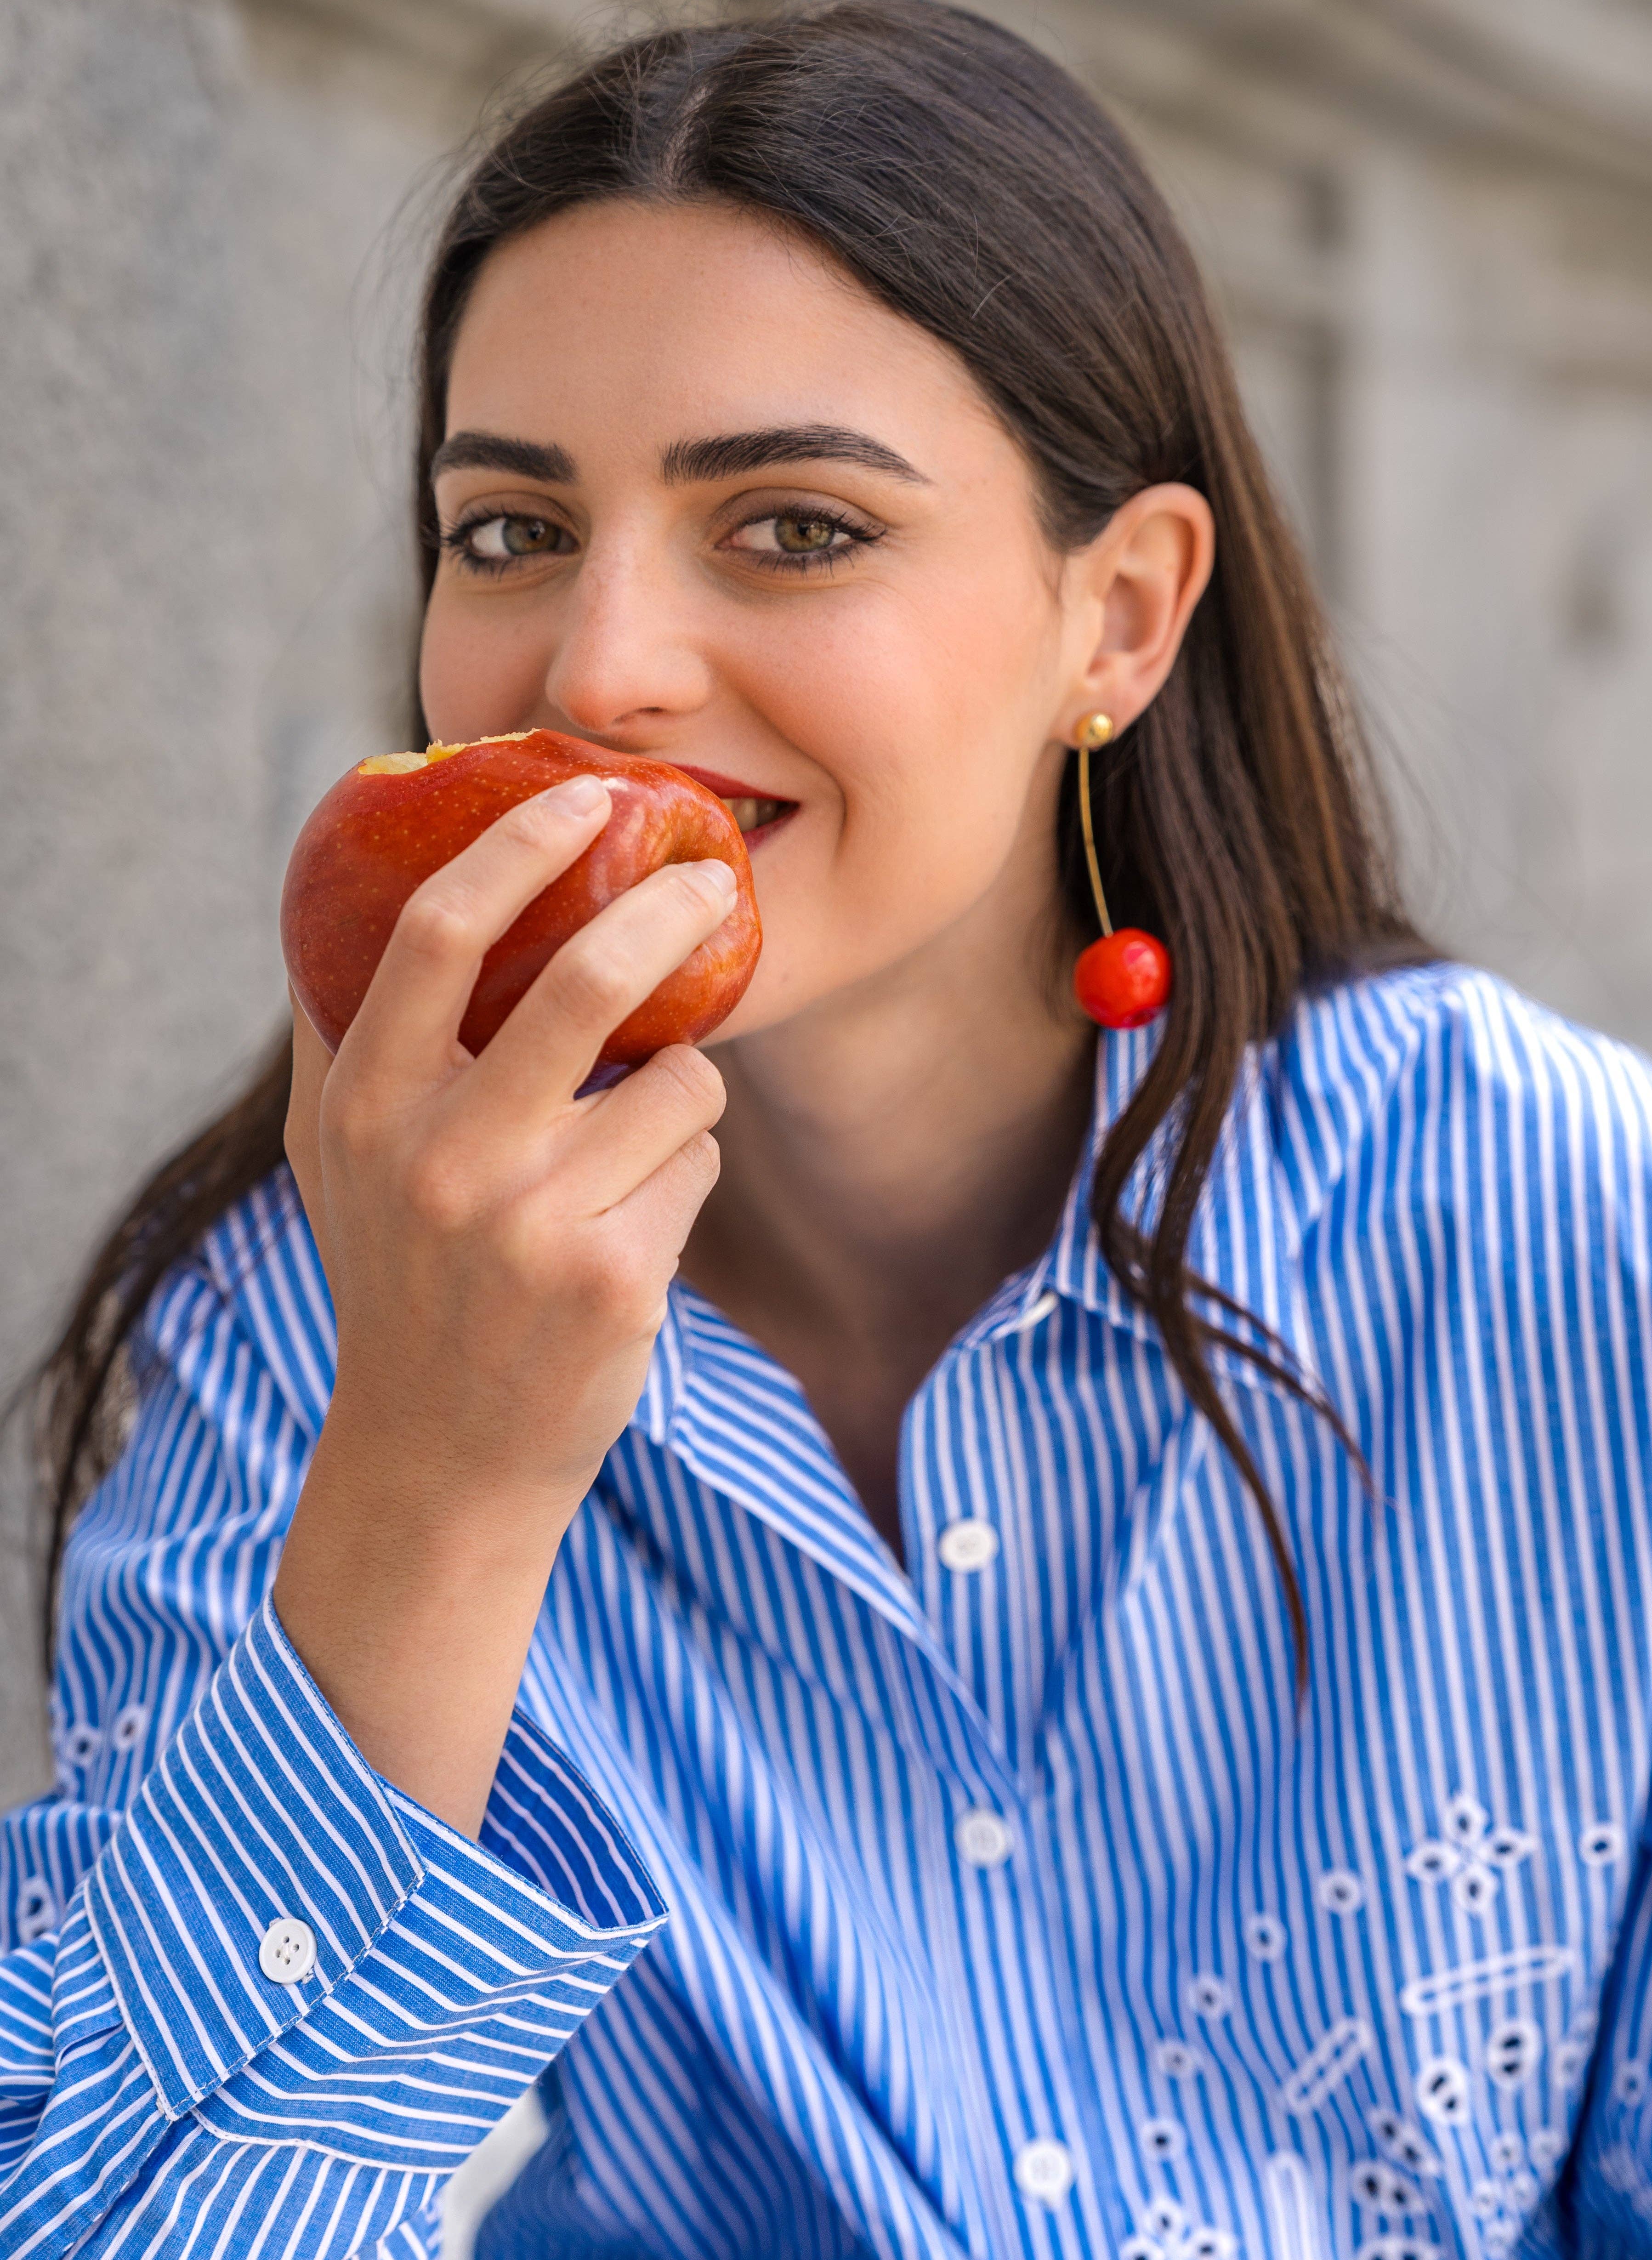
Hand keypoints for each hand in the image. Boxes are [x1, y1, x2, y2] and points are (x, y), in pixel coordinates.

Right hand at [275, 774, 734, 1829]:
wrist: (441, 1460)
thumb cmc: (399, 1283)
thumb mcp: (337, 1161)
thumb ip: (343, 1035)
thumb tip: (365, 886)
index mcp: (368, 1110)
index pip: (436, 936)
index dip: (516, 849)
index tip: (582, 800)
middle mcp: (443, 1159)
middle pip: (584, 983)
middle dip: (664, 914)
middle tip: (706, 882)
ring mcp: (532, 1223)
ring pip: (675, 1082)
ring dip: (678, 1093)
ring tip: (627, 1147)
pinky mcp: (617, 1278)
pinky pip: (697, 1161)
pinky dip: (684, 1170)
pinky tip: (633, 1224)